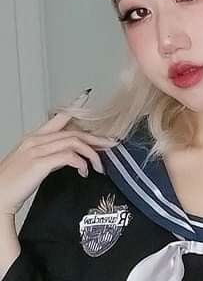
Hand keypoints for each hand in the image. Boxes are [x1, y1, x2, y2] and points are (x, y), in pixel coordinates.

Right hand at [0, 107, 114, 215]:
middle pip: (73, 132)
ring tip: (99, 166)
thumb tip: (71, 157)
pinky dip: (81, 163)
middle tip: (111, 144)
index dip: (74, 108)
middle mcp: (35, 140)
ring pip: (74, 142)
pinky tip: (84, 171)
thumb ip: (51, 156)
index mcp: (34, 138)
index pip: (58, 118)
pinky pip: (68, 156)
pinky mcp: (39, 163)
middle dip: (95, 138)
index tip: (87, 99)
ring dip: (92, 154)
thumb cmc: (14, 182)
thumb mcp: (33, 163)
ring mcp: (37, 150)